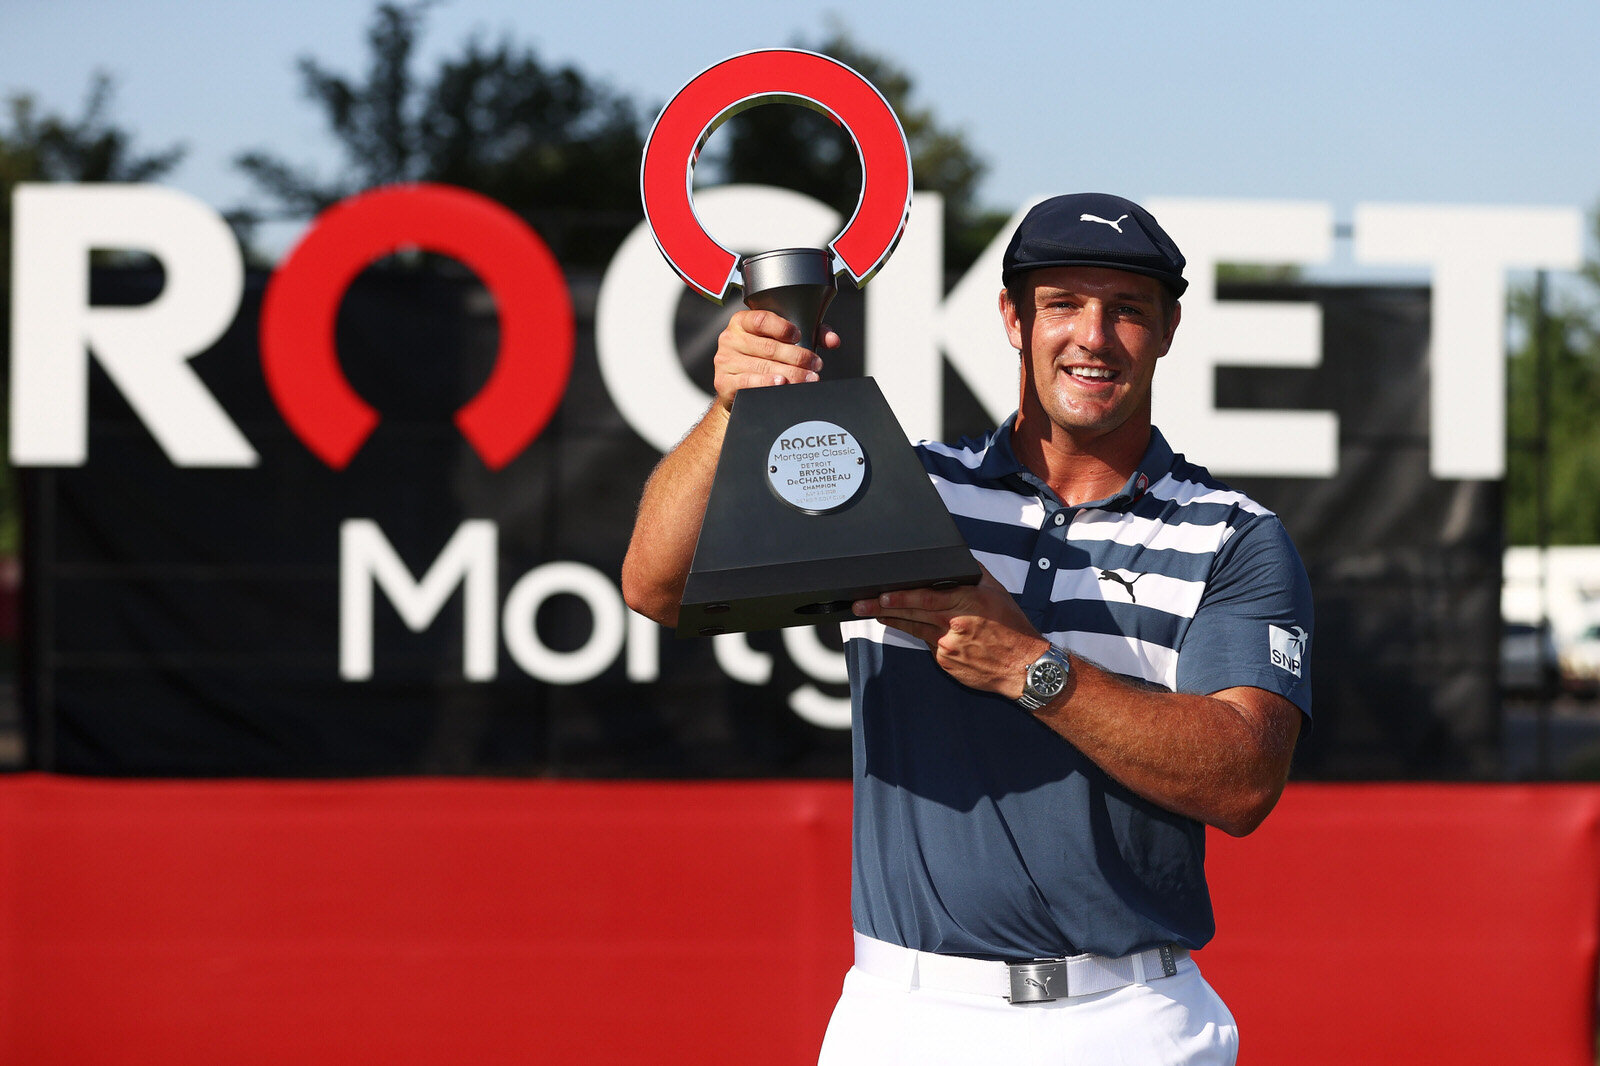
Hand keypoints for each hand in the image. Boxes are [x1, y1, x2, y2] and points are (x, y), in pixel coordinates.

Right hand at [713, 309, 839, 410]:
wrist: (737, 387)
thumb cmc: (762, 358)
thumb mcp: (782, 340)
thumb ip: (810, 334)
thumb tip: (832, 340)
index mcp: (743, 322)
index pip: (762, 320)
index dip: (782, 328)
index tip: (799, 336)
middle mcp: (730, 338)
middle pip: (768, 347)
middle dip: (797, 358)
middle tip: (815, 365)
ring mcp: (725, 361)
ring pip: (763, 366)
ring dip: (790, 374)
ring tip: (807, 378)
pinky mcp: (723, 382)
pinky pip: (747, 382)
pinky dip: (766, 384)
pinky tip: (781, 383)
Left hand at [852, 564, 1048, 698]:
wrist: (1025, 667)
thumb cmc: (1012, 627)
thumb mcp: (996, 592)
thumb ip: (973, 573)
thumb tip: (957, 558)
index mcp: (967, 603)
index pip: (926, 599)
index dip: (900, 598)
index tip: (881, 596)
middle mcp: (955, 625)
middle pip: (912, 615)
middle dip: (882, 609)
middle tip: (860, 605)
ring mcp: (948, 647)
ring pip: (914, 630)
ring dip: (892, 621)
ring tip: (873, 613)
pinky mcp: (946, 663)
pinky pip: (927, 644)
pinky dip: (919, 635)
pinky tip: (908, 628)